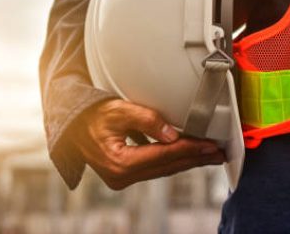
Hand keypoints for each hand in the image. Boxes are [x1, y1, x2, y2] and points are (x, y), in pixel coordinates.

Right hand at [69, 99, 225, 189]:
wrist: (71, 126)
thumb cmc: (91, 115)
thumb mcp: (118, 110)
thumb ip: (146, 120)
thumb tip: (172, 135)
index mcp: (120, 162)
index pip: (163, 155)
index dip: (190, 149)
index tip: (210, 145)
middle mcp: (121, 176)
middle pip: (166, 167)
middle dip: (194, 159)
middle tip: (218, 153)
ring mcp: (122, 178)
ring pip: (162, 170)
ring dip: (186, 162)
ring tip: (208, 156)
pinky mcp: (123, 175)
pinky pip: (154, 169)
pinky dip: (171, 161)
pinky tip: (186, 156)